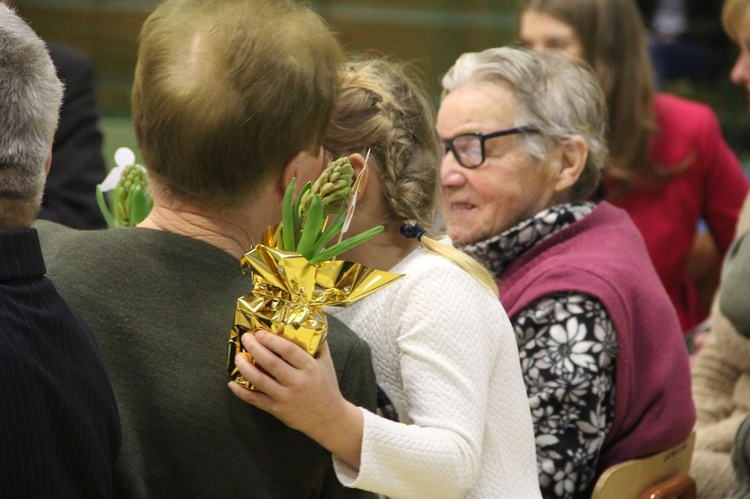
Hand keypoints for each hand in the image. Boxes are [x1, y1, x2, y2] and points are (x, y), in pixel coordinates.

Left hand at [228, 331, 363, 467]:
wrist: (328, 419)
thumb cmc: (327, 387)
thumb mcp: (327, 363)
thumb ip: (319, 343)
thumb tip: (307, 322)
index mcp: (310, 368)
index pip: (288, 350)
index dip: (271, 340)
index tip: (259, 333)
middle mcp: (297, 382)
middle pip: (270, 362)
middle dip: (254, 348)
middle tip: (245, 338)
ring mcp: (285, 397)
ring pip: (259, 380)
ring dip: (244, 367)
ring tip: (237, 357)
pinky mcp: (277, 410)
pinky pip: (254, 399)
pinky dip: (240, 392)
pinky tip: (232, 383)